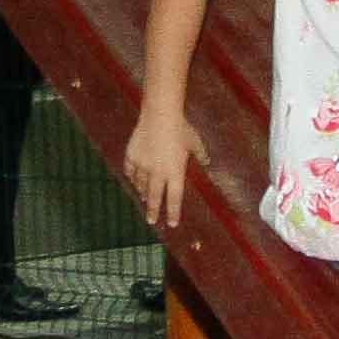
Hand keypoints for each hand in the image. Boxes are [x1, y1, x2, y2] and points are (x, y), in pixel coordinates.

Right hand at [121, 109, 195, 231]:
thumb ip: (201, 155)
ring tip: (144, 199)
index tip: (172, 224)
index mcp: (176, 173)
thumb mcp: (195, 143)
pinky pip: (131, 172)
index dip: (173, 212)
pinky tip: (134, 180)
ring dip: (144, 193)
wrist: (160, 115)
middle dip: (153, 211)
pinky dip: (133, 178)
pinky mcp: (132, 157)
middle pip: (155, 197)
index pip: (175, 198)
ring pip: (142, 185)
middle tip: (151, 221)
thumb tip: (207, 162)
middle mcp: (158, 174)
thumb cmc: (181, 128)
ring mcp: (143, 166)